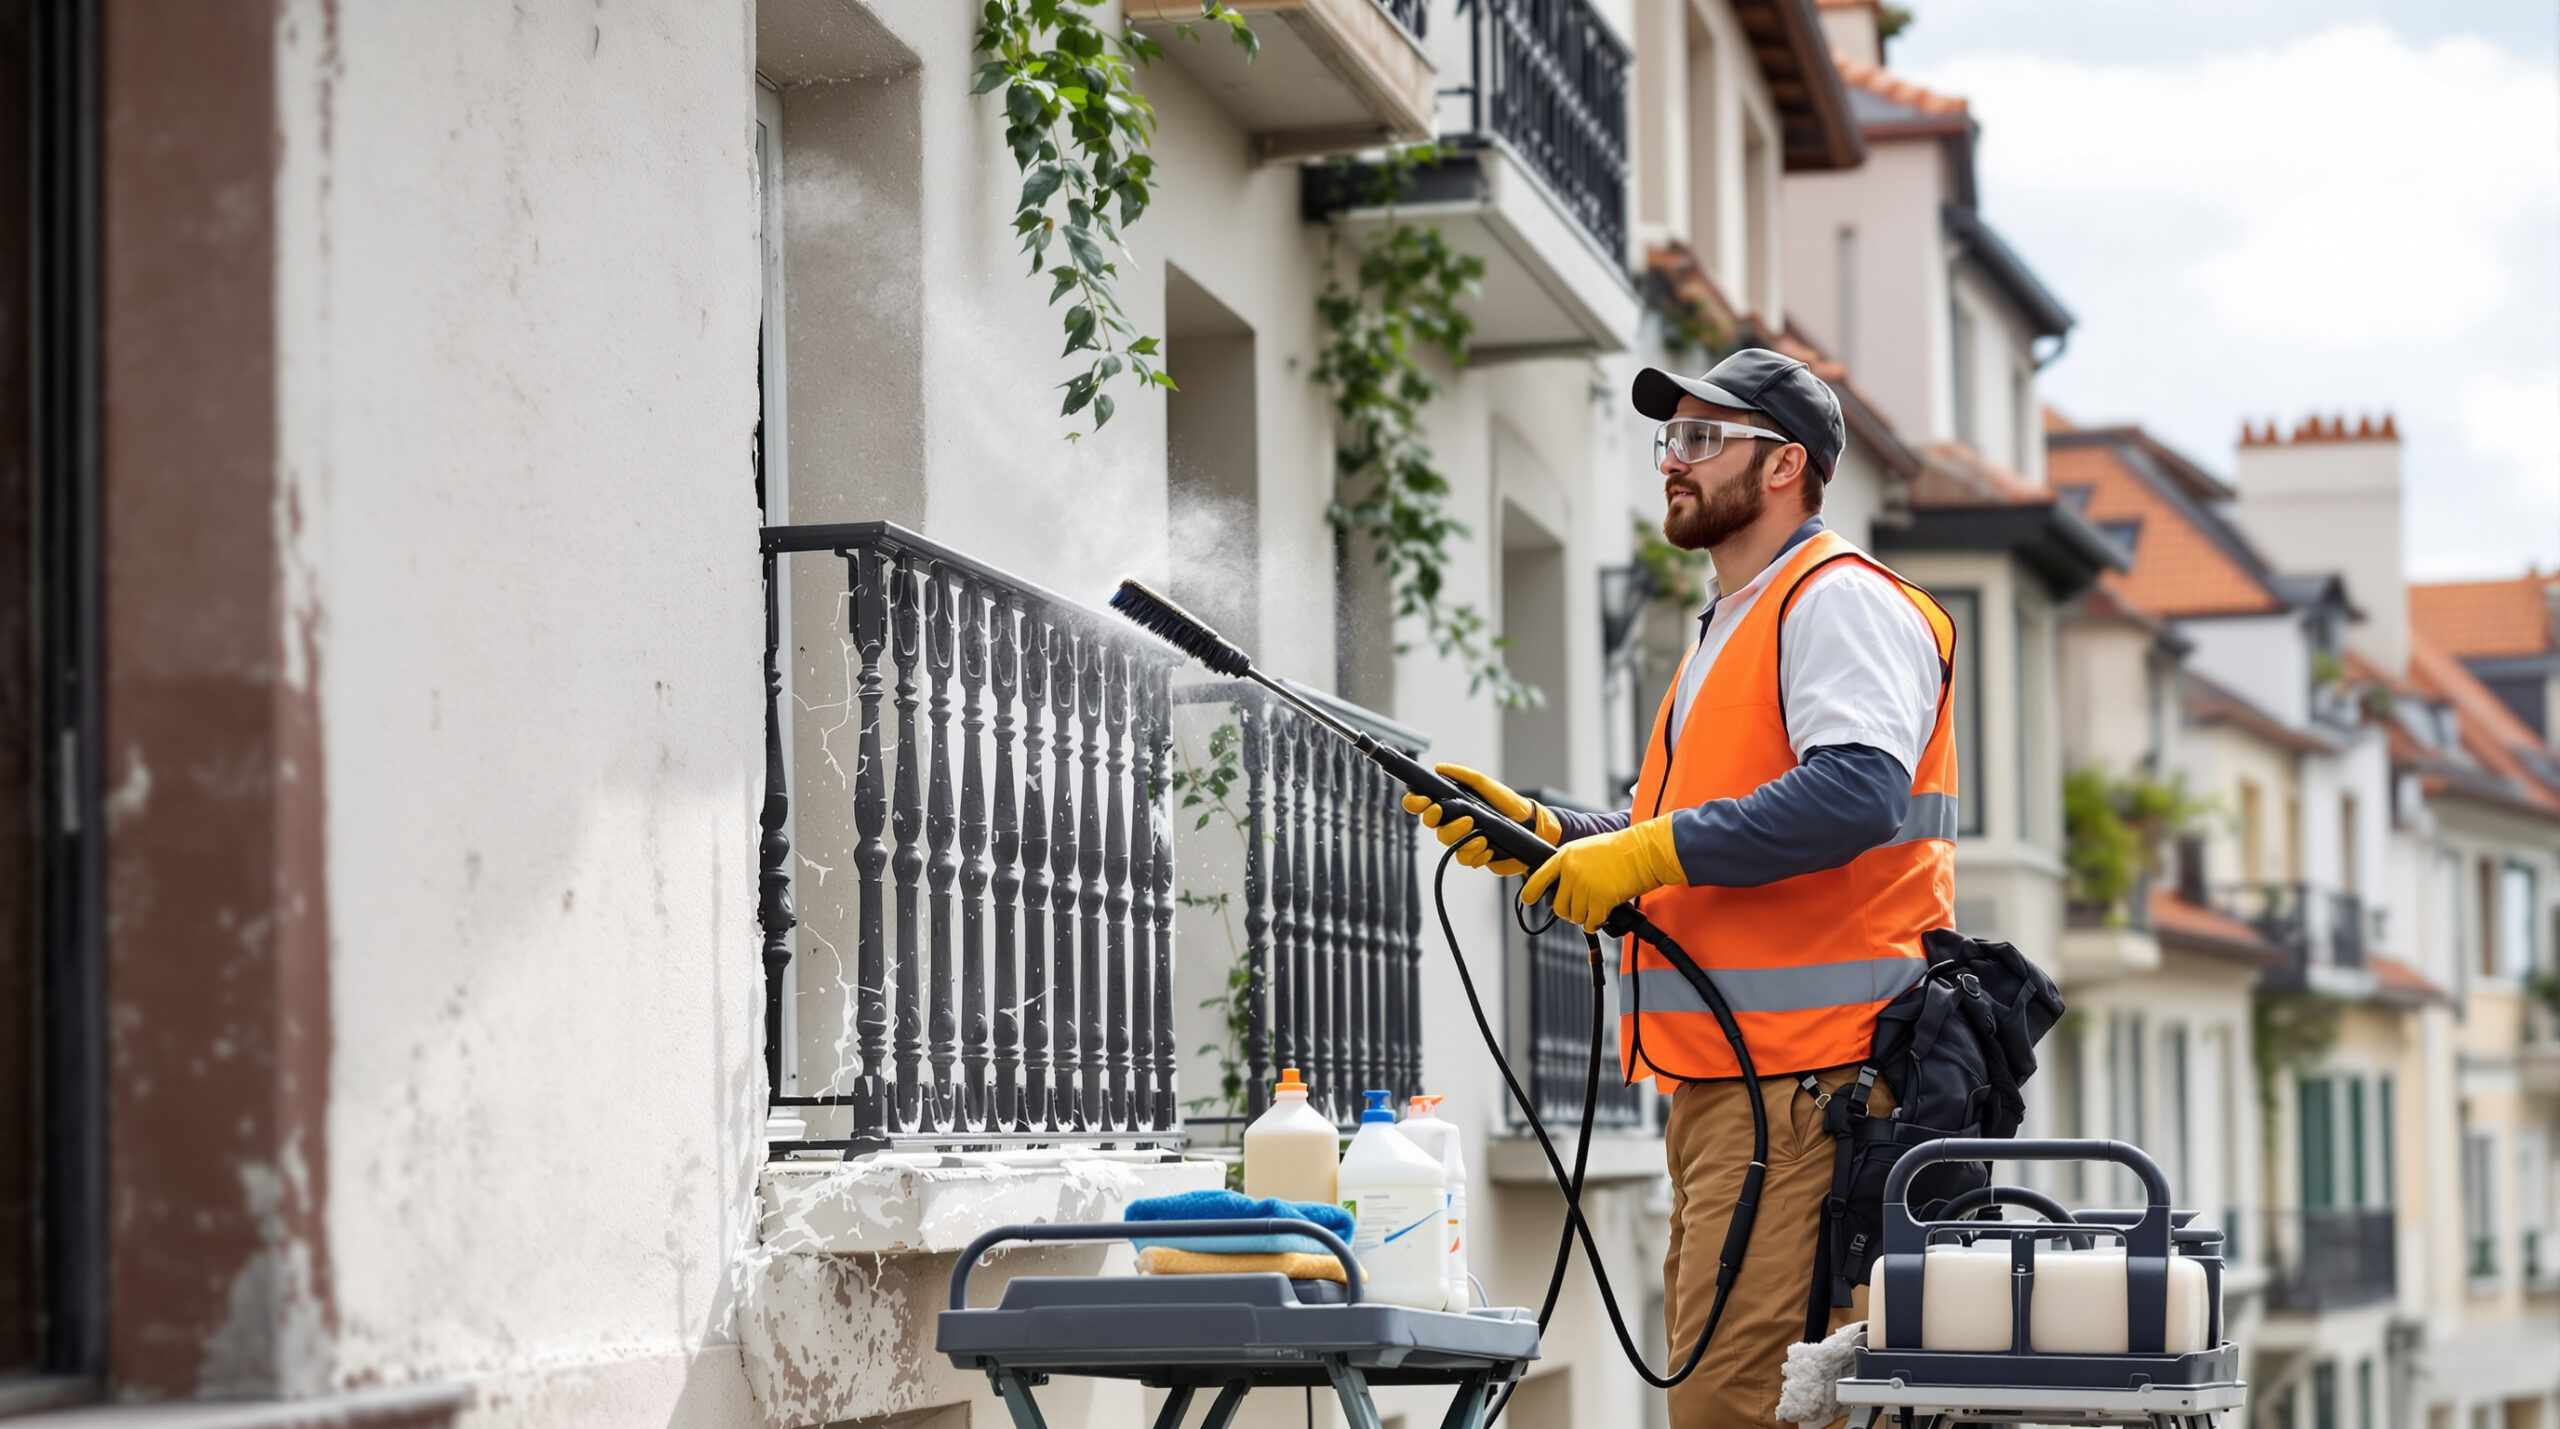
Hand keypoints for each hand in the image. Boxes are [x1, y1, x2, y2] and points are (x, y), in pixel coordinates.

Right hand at [1399, 763, 1561, 877]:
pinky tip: (1489, 846)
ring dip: (1464, 839)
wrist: (1529, 825)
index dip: (1416, 803)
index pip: (1424, 804)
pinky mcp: (1474, 855)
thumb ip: (1464, 776)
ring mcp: (1462, 839)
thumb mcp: (1486, 784)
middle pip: (1433, 827)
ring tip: (1482, 834)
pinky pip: (1464, 859)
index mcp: (1452, 804)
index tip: (1424, 801)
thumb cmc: (1507, 803)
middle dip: (1447, 824)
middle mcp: (1453, 822)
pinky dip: (1477, 853)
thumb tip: (1440, 768)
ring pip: (1448, 844)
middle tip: (1466, 819)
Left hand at [1518, 816, 1683, 930]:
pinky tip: (1603, 915)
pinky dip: (1596, 922)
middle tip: (1582, 908)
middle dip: (1569, 912)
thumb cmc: (1622, 849)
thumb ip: (1574, 865)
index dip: (1532, 891)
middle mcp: (1572, 871)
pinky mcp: (1600, 899)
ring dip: (1585, 917)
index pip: (1540, 876)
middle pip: (1559, 906)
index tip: (1528, 899)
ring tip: (1597, 907)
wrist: (1644, 851)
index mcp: (1566, 856)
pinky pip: (1591, 921)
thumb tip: (1567, 886)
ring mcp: (1585, 886)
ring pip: (1575, 916)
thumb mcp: (1589, 848)